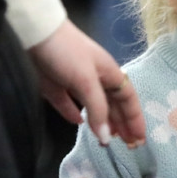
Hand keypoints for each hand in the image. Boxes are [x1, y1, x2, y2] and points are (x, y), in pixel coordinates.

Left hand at [29, 20, 144, 146]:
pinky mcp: (55, 84)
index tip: (140, 139)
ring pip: (94, 106)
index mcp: (109, 73)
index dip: (135, 118)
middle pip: (114, 104)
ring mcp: (75, 80)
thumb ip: (98, 110)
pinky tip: (78, 123)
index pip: (128, 99)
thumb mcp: (86, 81)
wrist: (35, 32)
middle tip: (130, 145)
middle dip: (123, 124)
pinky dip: (75, 114)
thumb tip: (107, 139)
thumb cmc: (67, 53)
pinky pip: (69, 103)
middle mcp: (96, 77)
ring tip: (109, 139)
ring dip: (103, 121)